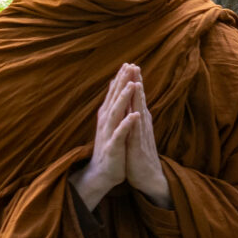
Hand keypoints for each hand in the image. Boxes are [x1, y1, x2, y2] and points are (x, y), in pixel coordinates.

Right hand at [69, 65, 140, 210]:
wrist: (103, 174)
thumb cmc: (111, 148)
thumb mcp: (112, 125)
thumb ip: (113, 106)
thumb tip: (115, 87)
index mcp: (108, 117)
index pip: (114, 94)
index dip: (120, 79)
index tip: (128, 63)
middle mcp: (106, 123)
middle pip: (114, 99)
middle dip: (121, 82)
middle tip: (128, 66)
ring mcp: (109, 135)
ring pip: (115, 113)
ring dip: (123, 99)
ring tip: (131, 85)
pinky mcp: (113, 148)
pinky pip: (120, 134)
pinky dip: (126, 124)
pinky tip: (134, 115)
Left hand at [122, 69, 172, 208]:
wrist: (149, 178)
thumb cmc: (141, 157)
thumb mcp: (136, 134)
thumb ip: (135, 120)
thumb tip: (132, 106)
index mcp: (140, 121)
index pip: (136, 98)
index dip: (133, 82)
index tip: (130, 67)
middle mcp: (143, 125)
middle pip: (140, 100)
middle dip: (137, 83)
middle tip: (135, 65)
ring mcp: (142, 135)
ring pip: (140, 112)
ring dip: (139, 98)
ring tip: (137, 81)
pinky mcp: (139, 146)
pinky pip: (137, 131)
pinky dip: (137, 120)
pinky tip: (136, 112)